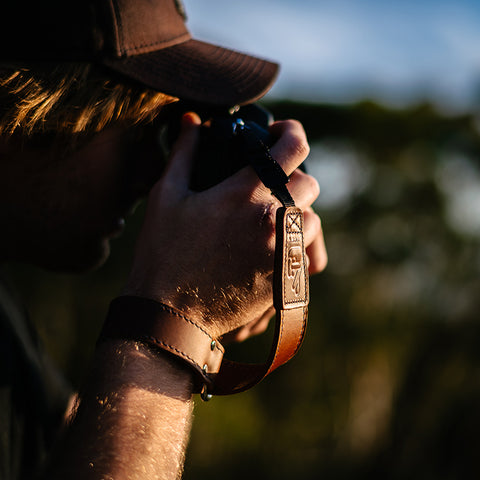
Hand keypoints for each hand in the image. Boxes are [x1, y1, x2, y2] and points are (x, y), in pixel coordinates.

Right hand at [124, 113, 326, 338]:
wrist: (170, 314)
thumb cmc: (164, 252)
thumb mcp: (167, 196)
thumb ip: (185, 153)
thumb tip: (192, 119)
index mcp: (245, 193)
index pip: (293, 147)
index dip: (292, 131)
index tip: (281, 133)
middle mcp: (272, 220)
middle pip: (309, 185)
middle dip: (292, 178)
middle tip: (269, 185)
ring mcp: (283, 253)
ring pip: (313, 220)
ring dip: (298, 214)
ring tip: (271, 218)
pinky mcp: (285, 281)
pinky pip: (309, 255)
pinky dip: (299, 245)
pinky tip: (276, 247)